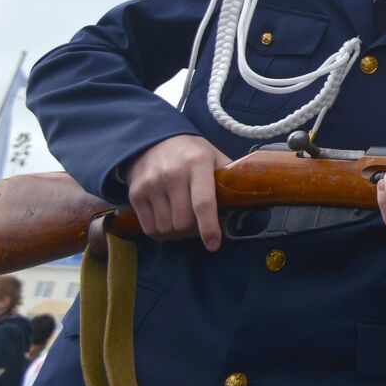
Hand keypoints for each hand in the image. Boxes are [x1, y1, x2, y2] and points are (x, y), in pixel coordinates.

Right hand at [126, 135, 231, 249]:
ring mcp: (151, 184)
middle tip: (200, 227)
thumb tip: (250, 200)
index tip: (214, 244)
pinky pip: (150, 229)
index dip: (209, 228)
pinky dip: (161, 234)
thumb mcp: (214, 156)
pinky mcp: (135, 194)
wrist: (152, 140)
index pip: (203, 203)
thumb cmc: (191, 153)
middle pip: (184, 222)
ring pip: (166, 229)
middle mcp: (172, 174)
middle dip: (194, 232)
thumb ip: (229, 177)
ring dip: (178, 234)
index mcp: (198, 164)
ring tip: (184, 223)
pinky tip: (169, 224)